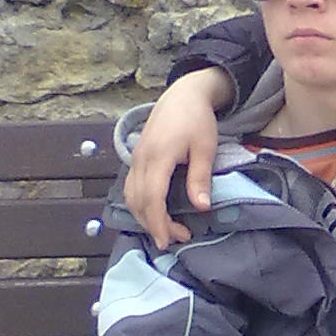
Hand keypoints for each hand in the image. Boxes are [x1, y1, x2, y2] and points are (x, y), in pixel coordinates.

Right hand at [123, 69, 230, 247]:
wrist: (182, 95)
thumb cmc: (197, 119)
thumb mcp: (205, 147)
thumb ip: (200, 177)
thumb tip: (201, 207)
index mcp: (159, 156)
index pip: (152, 198)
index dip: (158, 223)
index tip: (167, 241)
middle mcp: (141, 159)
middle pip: (138, 202)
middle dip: (153, 225)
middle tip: (177, 238)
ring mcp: (135, 158)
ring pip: (130, 196)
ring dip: (145, 217)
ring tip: (167, 229)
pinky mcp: (136, 158)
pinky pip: (130, 187)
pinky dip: (139, 205)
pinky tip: (154, 213)